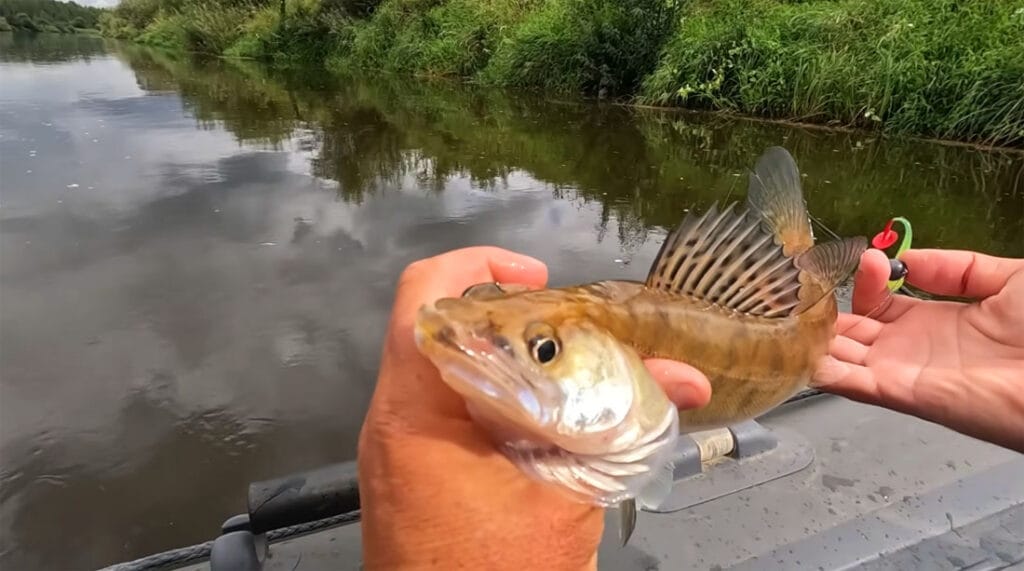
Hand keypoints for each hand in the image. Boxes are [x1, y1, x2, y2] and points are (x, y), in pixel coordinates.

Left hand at [357, 247, 711, 570]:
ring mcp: (396, 448)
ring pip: (444, 366)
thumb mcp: (569, 500)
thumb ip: (622, 428)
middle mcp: (392, 420)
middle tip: (569, 326)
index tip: (542, 280)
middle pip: (439, 324)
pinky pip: (446, 407)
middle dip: (508, 312)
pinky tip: (545, 416)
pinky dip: (494, 394)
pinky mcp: (410, 473)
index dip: (480, 265)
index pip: (424, 298)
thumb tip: (686, 380)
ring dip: (505, 355)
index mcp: (416, 413)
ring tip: (567, 368)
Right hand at [814, 248, 1023, 452]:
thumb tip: (907, 260)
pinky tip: (799, 353)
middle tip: (799, 290)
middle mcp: (911, 350)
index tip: (863, 256)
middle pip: (851, 333)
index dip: (864, 281)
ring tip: (785, 317)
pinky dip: (822, 371)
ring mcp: (903, 373)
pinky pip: (851, 384)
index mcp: (935, 324)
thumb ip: (957, 267)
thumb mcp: (1009, 280)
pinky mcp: (901, 392)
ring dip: (813, 341)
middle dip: (823, 313)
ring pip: (841, 358)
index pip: (879, 304)